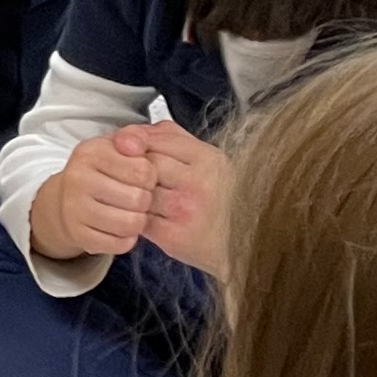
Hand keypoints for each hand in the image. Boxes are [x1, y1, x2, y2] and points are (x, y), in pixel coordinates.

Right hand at [29, 128, 156, 260]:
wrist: (66, 200)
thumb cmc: (103, 171)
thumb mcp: (115, 147)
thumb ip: (135, 138)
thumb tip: (138, 147)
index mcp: (89, 152)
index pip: (144, 170)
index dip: (151, 177)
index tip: (142, 177)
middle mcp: (77, 178)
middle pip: (139, 199)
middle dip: (145, 200)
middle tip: (138, 197)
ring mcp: (74, 208)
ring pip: (131, 224)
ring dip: (139, 221)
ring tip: (132, 213)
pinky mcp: (78, 235)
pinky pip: (120, 244)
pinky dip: (126, 239)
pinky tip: (120, 229)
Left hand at [136, 122, 231, 275]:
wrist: (249, 243)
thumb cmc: (225, 198)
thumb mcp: (209, 160)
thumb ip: (172, 138)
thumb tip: (131, 133)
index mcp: (209, 159)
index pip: (156, 140)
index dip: (135, 142)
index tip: (127, 149)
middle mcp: (197, 183)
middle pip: (144, 164)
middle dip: (132, 169)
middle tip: (131, 176)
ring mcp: (184, 210)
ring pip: (136, 191)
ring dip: (130, 193)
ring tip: (137, 196)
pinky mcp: (173, 237)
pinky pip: (138, 218)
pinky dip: (133, 216)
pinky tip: (143, 215)